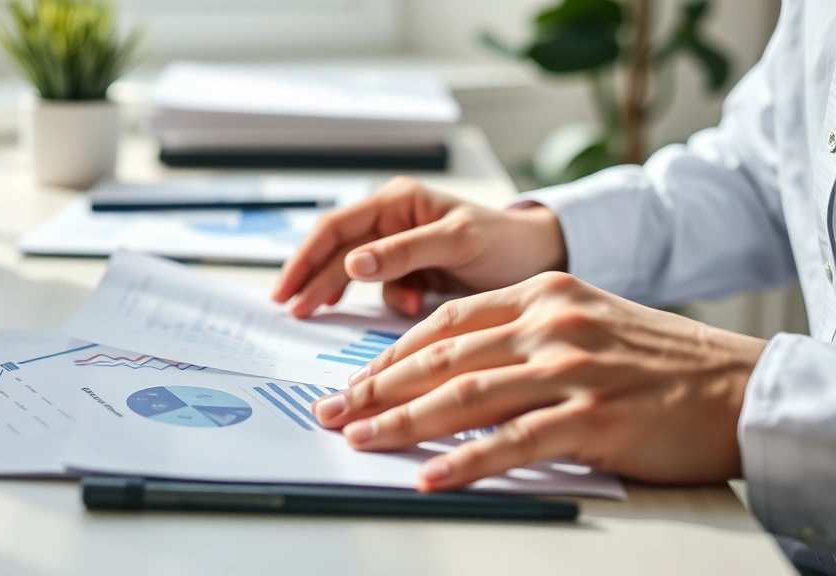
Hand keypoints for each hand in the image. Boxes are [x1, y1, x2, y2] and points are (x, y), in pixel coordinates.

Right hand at [272, 176, 566, 317]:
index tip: (286, 289)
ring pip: (355, 272)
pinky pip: (384, 288)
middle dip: (314, 280)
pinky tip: (404, 308)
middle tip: (294, 310)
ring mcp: (401, 247)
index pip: (336, 227)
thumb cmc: (506, 240)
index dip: (305, 258)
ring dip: (344, 291)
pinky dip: (387, 301)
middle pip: (337, 250)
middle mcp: (393, 221)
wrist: (544, 258)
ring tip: (323, 311)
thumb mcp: (457, 242)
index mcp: (398, 202)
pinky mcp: (413, 271)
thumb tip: (352, 264)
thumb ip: (405, 252)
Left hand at [310, 272, 766, 490]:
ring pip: (465, 396)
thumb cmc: (658, 359)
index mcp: (543, 294)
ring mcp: (571, 368)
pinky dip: (464, 462)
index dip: (391, 354)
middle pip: (442, 357)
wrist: (737, 384)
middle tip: (335, 411)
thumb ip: (521, 334)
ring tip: (361, 439)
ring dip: (403, 421)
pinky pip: (513, 442)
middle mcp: (551, 323)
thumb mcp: (585, 321)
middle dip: (377, 387)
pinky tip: (430, 475)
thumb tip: (454, 369)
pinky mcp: (593, 418)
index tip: (356, 380)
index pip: (446, 322)